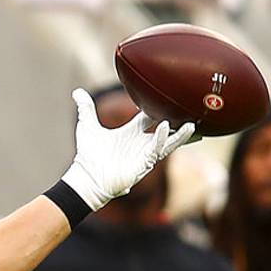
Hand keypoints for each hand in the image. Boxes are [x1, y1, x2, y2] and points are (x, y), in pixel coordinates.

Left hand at [61, 88, 194, 210]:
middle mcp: (140, 142)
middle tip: (189, 108)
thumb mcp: (87, 126)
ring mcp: (144, 153)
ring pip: (169, 141)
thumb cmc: (87, 156)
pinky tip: (165, 126)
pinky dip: (163, 138)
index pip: (148, 116)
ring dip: (180, 134)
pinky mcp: (144, 163)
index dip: (155, 105)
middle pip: (165, 128)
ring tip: (192, 123)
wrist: (85, 178)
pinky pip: (158, 149)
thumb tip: (77, 92)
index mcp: (130, 133)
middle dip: (176, 120)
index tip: (165, 92)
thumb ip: (86, 108)